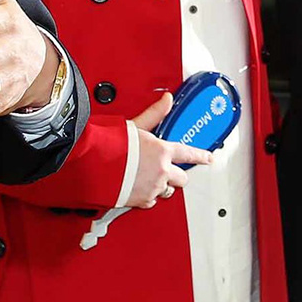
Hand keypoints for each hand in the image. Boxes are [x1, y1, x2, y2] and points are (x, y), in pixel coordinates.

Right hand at [118, 93, 214, 207]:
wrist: (93, 166)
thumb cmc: (110, 145)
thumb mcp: (134, 125)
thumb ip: (154, 114)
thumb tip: (166, 100)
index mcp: (162, 151)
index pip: (189, 154)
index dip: (201, 156)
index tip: (208, 158)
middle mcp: (161, 172)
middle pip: (182, 178)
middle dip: (177, 174)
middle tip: (166, 169)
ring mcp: (153, 188)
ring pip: (167, 191)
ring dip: (162, 185)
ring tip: (147, 177)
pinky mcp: (141, 201)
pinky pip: (151, 201)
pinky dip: (147, 195)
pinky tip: (137, 187)